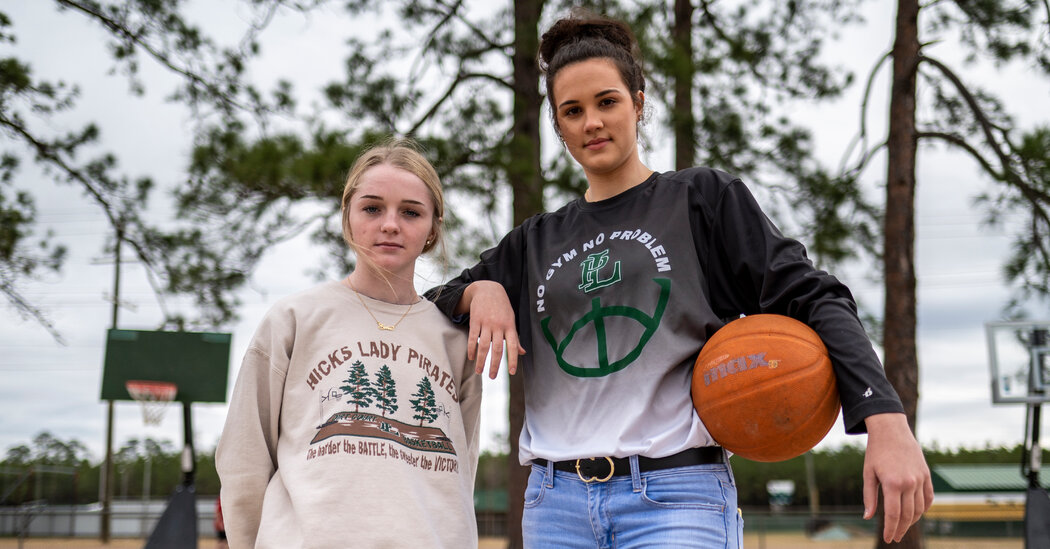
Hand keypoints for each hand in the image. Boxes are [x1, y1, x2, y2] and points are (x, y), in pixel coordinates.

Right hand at [460, 281, 525, 377]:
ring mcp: (486, 323)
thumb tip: (523, 352)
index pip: (513, 346)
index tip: (511, 373)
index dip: (513, 360)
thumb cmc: (502, 307)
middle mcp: (499, 325)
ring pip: (484, 345)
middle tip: (492, 377)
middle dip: (494, 364)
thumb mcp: (511, 320)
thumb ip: (515, 337)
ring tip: (479, 372)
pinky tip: (471, 358)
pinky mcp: (475, 320)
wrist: (488, 289)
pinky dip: (471, 349)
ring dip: (481, 360)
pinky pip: (472, 337)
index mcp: (510, 326)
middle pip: (497, 349)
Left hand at [862, 412, 932, 542]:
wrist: (891, 429)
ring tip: (903, 527)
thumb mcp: (868, 473)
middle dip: (901, 529)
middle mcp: (909, 482)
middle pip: (908, 515)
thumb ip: (869, 497)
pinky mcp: (926, 474)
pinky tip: (915, 514)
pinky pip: (929, 497)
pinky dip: (923, 508)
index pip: (893, 515)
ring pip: (920, 509)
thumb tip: (868, 517)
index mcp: (892, 483)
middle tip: (895, 537)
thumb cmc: (876, 451)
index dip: (891, 529)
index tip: (888, 539)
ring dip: (912, 521)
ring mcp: (920, 479)